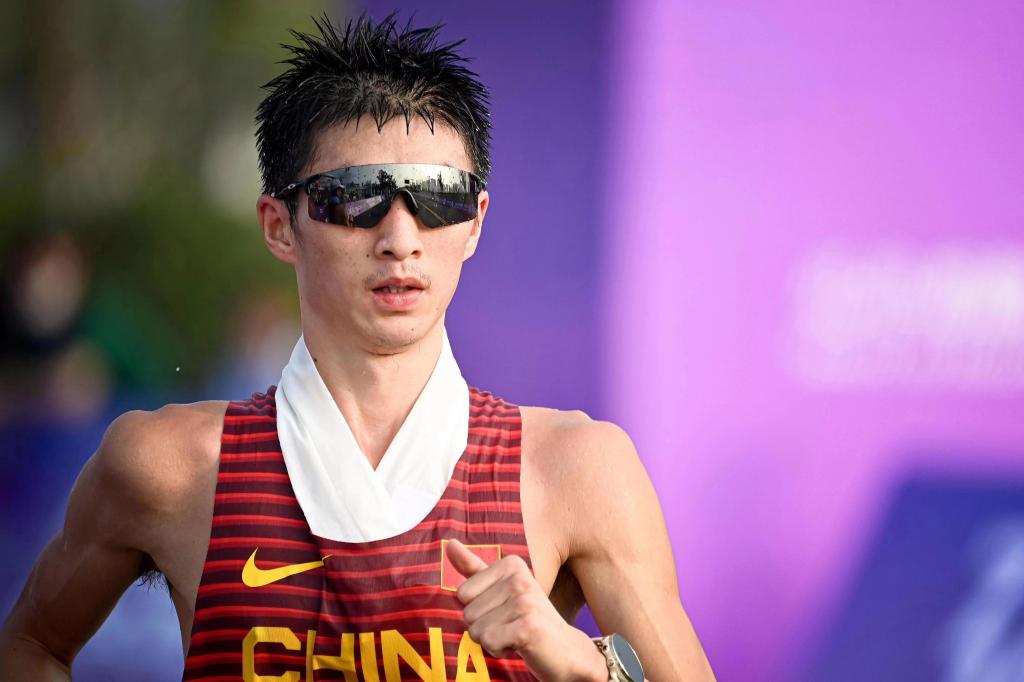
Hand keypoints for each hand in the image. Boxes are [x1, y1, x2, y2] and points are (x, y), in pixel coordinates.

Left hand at [446, 538, 608, 681]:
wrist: (567, 651)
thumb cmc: (528, 619)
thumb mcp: (501, 589)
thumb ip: (473, 568)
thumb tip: (449, 543)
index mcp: (511, 564)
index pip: (462, 593)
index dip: (478, 609)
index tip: (503, 611)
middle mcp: (520, 578)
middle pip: (468, 613)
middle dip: (484, 627)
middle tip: (511, 626)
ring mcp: (525, 601)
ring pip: (476, 630)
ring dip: (492, 641)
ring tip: (515, 635)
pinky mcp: (528, 627)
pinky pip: (489, 642)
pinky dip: (499, 651)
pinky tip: (520, 646)